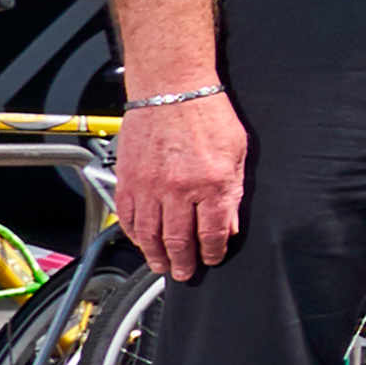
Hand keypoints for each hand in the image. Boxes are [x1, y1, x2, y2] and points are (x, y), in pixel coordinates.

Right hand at [122, 87, 251, 280]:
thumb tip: (229, 225)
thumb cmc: (208, 114)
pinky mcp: (128, 180)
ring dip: (156, 255)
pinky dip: (134, 234)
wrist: (171, 90)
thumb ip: (234, 193)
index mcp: (212, 184)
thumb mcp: (237, 154)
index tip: (212, 259)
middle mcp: (178, 190)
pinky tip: (141, 241)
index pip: (212, 233)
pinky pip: (128, 217)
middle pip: (178, 240)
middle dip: (183, 262)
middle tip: (185, 274)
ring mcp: (149, 186)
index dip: (212, 252)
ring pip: (149, 235)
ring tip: (162, 266)